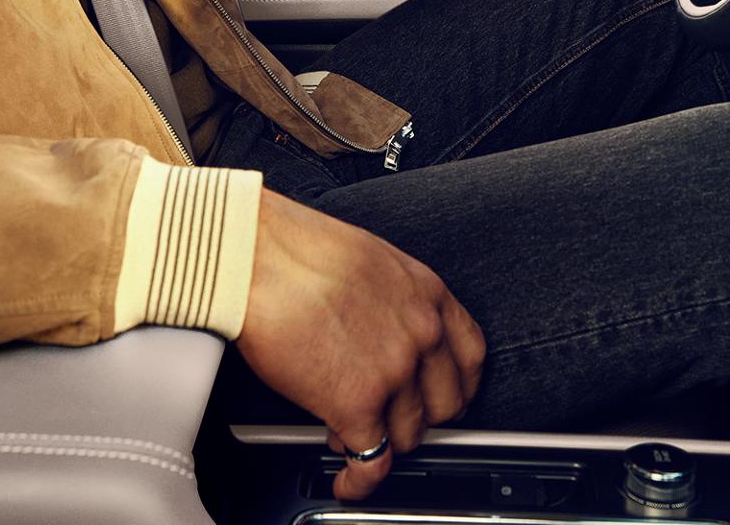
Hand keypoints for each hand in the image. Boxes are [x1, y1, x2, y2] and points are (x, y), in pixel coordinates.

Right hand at [235, 189, 485, 500]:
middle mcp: (422, 334)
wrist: (258, 257)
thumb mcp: (372, 262)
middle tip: (393, 418)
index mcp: (428, 295)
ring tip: (354, 436)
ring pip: (409, 435)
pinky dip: (361, 479)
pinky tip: (349, 480)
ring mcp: (394, 372)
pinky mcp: (356, 403)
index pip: (470, 357)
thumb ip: (393, 302)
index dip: (456, 386)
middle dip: (419, 418)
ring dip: (383, 442)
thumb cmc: (297, 250)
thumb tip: (383, 332)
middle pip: (446, 404)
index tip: (442, 397)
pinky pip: (373, 460)